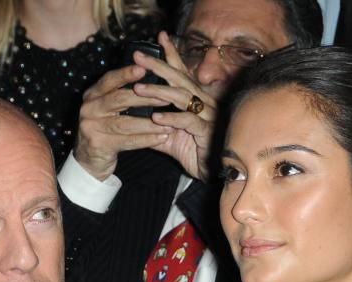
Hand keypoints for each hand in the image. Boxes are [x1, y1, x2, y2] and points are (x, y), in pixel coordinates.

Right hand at [74, 62, 172, 179]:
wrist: (88, 158)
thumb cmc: (105, 128)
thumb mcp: (107, 108)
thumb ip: (121, 93)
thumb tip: (148, 75)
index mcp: (93, 94)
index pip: (110, 79)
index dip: (126, 74)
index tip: (144, 68)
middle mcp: (89, 108)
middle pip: (119, 99)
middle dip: (146, 98)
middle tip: (167, 98)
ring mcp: (91, 127)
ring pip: (125, 124)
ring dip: (150, 124)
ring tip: (170, 124)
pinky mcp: (98, 145)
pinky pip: (127, 142)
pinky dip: (146, 140)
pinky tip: (162, 138)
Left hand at [130, 32, 217, 181]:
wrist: (215, 175)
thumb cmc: (195, 154)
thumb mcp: (171, 138)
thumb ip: (156, 128)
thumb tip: (136, 120)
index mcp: (195, 101)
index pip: (182, 73)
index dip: (171, 55)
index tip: (159, 37)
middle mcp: (203, 103)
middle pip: (180, 79)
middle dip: (158, 65)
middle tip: (138, 56)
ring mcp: (207, 117)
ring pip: (183, 98)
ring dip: (159, 92)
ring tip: (138, 88)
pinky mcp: (207, 133)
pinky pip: (189, 122)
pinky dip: (172, 119)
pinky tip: (156, 117)